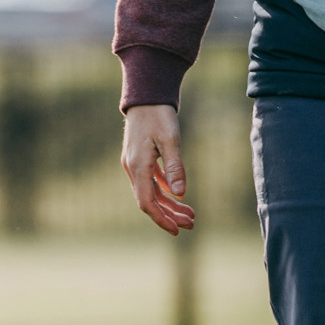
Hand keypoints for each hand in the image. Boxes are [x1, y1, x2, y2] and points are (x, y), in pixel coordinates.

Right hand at [121, 104, 194, 234]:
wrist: (146, 94)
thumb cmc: (159, 114)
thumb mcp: (171, 139)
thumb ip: (175, 167)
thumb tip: (180, 194)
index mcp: (138, 166)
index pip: (147, 203)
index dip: (162, 219)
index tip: (178, 230)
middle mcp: (132, 168)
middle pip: (150, 201)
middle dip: (170, 215)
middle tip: (191, 223)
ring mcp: (134, 163)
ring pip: (151, 192)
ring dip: (169, 204)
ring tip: (189, 213)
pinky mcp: (139, 158)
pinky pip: (151, 181)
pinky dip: (164, 190)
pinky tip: (178, 194)